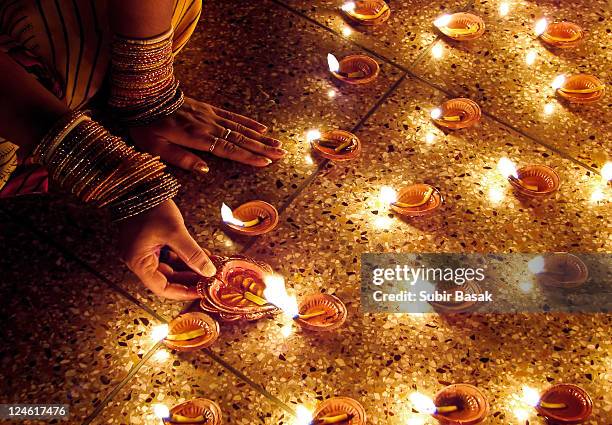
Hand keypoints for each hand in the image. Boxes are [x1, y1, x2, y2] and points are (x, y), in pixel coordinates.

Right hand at [118, 200, 215, 299]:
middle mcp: (138, 259)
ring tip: (209, 266)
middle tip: (210, 278)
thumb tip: (208, 271)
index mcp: (138, 262)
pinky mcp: (149, 240)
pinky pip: (168, 254)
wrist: (137, 183)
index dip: (183, 292)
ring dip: (189, 267)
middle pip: (166, 278)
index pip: (161, 288)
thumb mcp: (175, 231)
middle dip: (190, 279)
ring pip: (169, 266)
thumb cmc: (150, 206)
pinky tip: (201, 254)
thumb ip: (192, 254)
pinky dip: (184, 256)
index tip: (202, 291)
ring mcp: (143, 250)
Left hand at [129, 97, 285, 171]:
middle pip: (241, 139)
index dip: (248, 157)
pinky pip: (232, 116)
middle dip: (263, 148)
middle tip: (282, 154)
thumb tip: (206, 169)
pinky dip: (247, 122)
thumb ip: (181, 159)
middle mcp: (208, 126)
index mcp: (197, 138)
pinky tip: (261, 128)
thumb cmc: (146, 125)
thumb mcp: (156, 147)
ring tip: (278, 144)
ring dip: (261, 137)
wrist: (142, 94)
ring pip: (240, 128)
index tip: (266, 162)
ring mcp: (210, 116)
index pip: (228, 149)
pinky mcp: (208, 109)